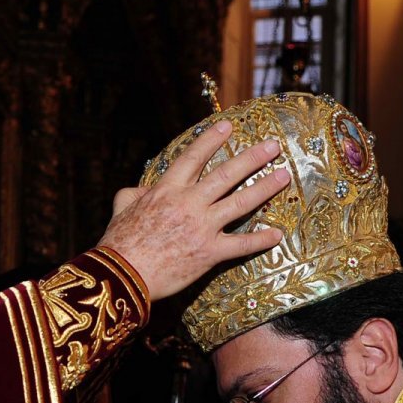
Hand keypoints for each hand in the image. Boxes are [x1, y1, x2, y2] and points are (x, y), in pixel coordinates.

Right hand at [97, 121, 290, 300]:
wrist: (122, 275)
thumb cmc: (119, 243)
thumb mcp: (122, 208)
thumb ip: (133, 194)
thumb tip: (141, 189)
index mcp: (167, 190)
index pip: (194, 158)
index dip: (211, 140)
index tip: (228, 127)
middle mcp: (189, 203)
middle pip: (227, 174)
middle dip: (253, 158)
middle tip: (273, 146)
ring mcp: (202, 227)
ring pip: (240, 202)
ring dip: (265, 188)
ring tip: (284, 176)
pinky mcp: (209, 252)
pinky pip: (240, 244)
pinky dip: (260, 240)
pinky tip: (277, 235)